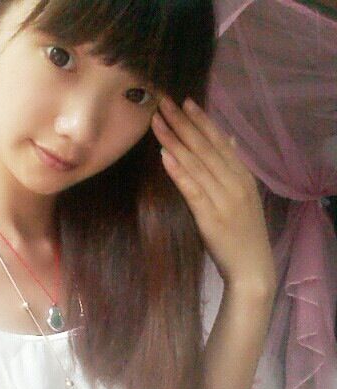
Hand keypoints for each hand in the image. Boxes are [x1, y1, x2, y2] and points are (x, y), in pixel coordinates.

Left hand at [151, 96, 275, 290]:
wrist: (252, 268)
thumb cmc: (244, 233)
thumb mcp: (245, 195)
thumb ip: (235, 168)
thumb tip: (229, 138)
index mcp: (243, 176)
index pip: (220, 141)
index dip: (201, 120)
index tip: (184, 101)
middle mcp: (234, 182)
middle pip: (205, 147)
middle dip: (182, 122)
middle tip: (163, 101)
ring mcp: (223, 199)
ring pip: (196, 163)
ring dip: (174, 140)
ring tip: (157, 121)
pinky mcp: (210, 217)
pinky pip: (192, 189)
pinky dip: (178, 171)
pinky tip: (164, 155)